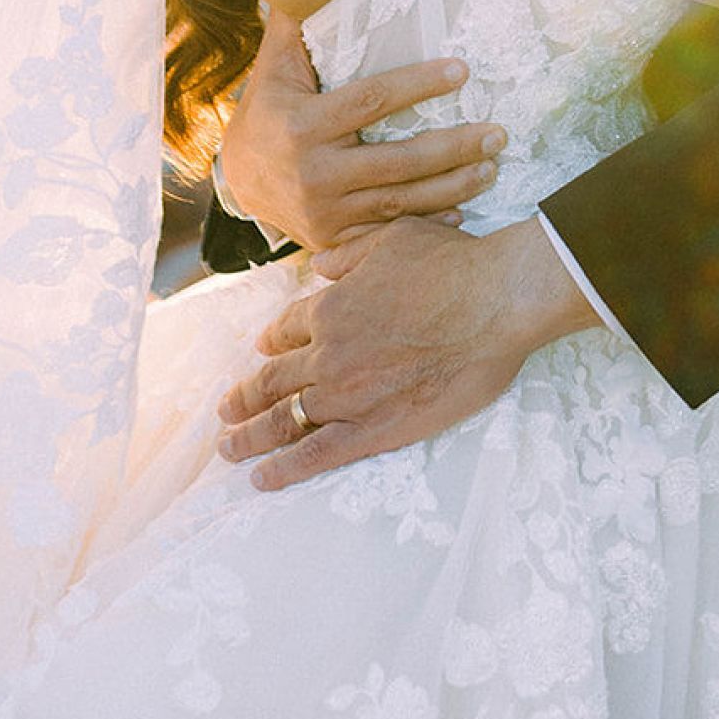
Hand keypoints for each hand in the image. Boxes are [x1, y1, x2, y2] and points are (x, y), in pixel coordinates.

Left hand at [214, 215, 598, 487]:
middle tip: (224, 410)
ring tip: (229, 449)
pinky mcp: (374, 429)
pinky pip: (317, 454)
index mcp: (330, 307)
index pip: (287, 329)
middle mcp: (327, 353)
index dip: (271, 341)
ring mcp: (346, 394)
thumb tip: (319, 266)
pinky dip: (285, 469)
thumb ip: (349, 256)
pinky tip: (262, 479)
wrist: (495, 302)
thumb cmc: (453, 264)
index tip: (262, 350)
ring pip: (284, 419)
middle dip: (244, 396)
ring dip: (250, 436)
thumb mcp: (393, 240)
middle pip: (272, 380)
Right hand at [217, 10, 501, 251]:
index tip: (462, 70)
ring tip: (492, 167)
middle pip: (398, 160)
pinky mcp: (334, 240)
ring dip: (454, 186)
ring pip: (401, 201)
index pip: (372, 100)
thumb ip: (296, 26)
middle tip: (497, 133)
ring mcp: (325, 212)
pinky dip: (428, 224)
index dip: (419, 84)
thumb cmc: (267, 112)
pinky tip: (463, 213)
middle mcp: (314, 173)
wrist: (237, 182)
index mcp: (302, 125)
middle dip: (454, 147)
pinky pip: (389, 232)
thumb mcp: (274, 69)